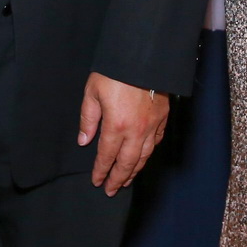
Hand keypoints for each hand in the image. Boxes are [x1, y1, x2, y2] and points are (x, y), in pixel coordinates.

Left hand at [79, 73, 168, 195]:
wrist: (144, 55)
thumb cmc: (115, 71)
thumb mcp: (92, 91)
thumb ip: (88, 119)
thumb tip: (84, 140)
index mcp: (116, 126)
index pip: (107, 156)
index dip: (101, 171)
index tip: (97, 182)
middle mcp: (136, 130)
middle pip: (127, 163)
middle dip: (118, 178)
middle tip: (111, 190)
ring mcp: (152, 125)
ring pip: (144, 156)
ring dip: (134, 170)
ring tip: (126, 180)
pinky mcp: (163, 117)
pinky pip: (157, 141)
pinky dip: (149, 152)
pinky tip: (144, 156)